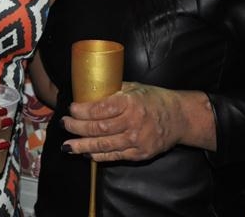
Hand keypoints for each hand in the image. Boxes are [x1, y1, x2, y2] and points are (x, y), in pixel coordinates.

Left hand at [61, 82, 207, 162]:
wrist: (179, 118)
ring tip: (67, 145)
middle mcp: (133, 123)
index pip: (100, 109)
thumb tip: (88, 94)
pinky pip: (114, 156)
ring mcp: (136, 141)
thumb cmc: (154, 99)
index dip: (82, 111)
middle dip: (77, 128)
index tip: (71, 109)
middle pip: (98, 128)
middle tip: (65, 124)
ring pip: (103, 146)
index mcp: (131, 102)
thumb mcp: (134, 88)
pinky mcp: (139, 154)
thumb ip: (113, 92)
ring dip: (82, 146)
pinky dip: (98, 156)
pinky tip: (86, 153)